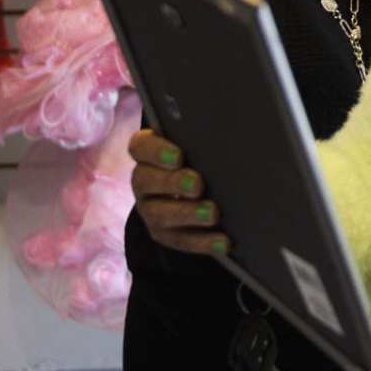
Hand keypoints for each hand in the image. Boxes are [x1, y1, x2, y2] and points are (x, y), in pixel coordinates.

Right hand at [128, 130, 230, 255]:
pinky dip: (202, 242)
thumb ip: (202, 138)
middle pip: (146, 181)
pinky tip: (223, 240)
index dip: (156, 152)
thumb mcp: (196, 143)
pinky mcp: (164, 234)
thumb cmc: (198, 154)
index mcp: (147, 152)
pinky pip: (180, 240)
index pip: (140, 147)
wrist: (195, 186)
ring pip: (160, 214)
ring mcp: (151, 209)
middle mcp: (143, 180)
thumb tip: (230, 127)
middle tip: (198, 184)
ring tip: (212, 213)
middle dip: (172, 183)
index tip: (179, 156)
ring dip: (187, 214)